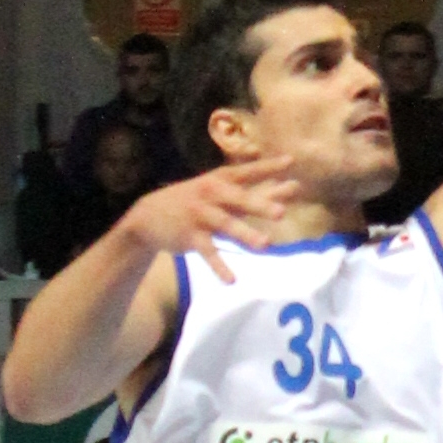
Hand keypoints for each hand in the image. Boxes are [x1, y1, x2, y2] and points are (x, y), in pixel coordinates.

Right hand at [118, 157, 301, 283]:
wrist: (149, 215)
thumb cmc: (197, 202)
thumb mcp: (221, 192)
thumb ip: (256, 192)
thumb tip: (293, 187)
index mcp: (220, 180)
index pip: (247, 172)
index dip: (267, 167)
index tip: (290, 162)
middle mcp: (211, 194)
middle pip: (239, 199)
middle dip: (259, 204)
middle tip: (282, 213)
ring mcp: (200, 215)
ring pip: (226, 225)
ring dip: (245, 234)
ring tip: (265, 245)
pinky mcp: (190, 237)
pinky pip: (208, 252)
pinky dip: (219, 267)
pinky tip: (232, 280)